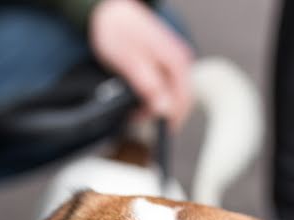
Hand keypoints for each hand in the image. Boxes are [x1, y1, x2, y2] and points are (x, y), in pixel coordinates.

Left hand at [89, 0, 193, 128]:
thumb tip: (164, 110)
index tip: (160, 133)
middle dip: (163, 114)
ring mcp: (172, 61)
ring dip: (156, 106)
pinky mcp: (163, 63)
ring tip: (134, 111)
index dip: (173, 120)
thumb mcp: (130, 62)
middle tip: (140, 121)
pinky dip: (153, 96)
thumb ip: (149, 86)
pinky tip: (138, 98)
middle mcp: (179, 60)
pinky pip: (164, 86)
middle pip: (181, 99)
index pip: (184, 100)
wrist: (109, 11)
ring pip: (172, 94)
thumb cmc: (117, 31)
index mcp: (175, 61)